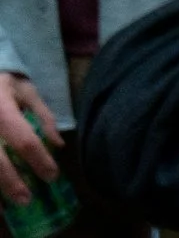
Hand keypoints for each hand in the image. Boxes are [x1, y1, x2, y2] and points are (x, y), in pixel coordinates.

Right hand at [0, 72, 62, 206]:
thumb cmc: (4, 84)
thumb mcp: (27, 92)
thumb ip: (43, 117)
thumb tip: (58, 145)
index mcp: (2, 108)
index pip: (23, 139)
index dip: (39, 160)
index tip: (52, 175)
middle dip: (11, 182)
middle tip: (27, 199)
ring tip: (5, 209)